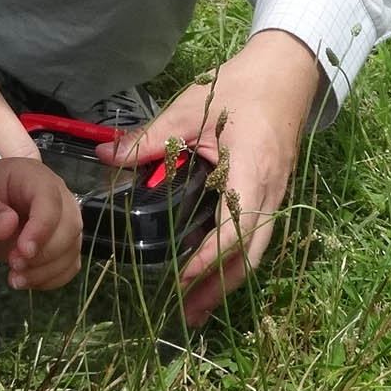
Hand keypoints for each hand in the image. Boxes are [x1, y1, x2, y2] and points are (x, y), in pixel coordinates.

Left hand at [0, 157, 81, 289]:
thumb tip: (7, 225)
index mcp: (34, 177)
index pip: (51, 201)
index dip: (42, 228)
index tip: (23, 251)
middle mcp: (57, 197)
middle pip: (69, 226)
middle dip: (44, 253)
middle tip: (13, 264)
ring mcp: (63, 221)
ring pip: (72, 249)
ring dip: (47, 270)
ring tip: (16, 278)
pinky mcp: (61, 244)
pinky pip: (69, 264)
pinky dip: (52, 278)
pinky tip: (27, 280)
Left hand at [99, 30, 323, 326]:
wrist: (286, 74)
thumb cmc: (240, 88)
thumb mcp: (190, 108)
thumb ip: (149, 137)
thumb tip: (105, 156)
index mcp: (253, 171)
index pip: (235, 229)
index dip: (209, 259)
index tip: (181, 278)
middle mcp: (270, 193)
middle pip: (251, 255)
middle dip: (219, 288)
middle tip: (187, 315)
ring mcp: (276, 197)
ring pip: (256, 252)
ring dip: (227, 282)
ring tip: (195, 308)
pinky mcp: (272, 196)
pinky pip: (256, 237)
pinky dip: (234, 261)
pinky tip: (210, 274)